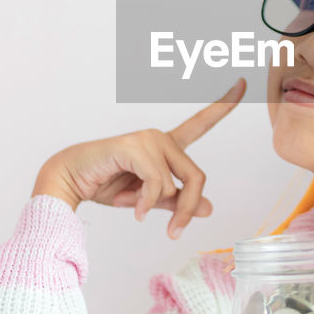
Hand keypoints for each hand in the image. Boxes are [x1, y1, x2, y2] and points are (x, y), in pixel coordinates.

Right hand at [37, 78, 245, 237]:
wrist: (70, 181)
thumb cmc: (106, 184)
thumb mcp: (149, 199)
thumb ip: (176, 201)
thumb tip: (209, 209)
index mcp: (166, 146)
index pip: (201, 123)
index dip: (223, 104)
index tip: (243, 82)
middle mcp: (160, 138)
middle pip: (197, 178)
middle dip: (187, 209)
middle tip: (174, 232)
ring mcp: (148, 140)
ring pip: (176, 184)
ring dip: (160, 207)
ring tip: (139, 211)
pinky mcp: (134, 147)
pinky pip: (156, 183)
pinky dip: (146, 203)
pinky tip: (132, 207)